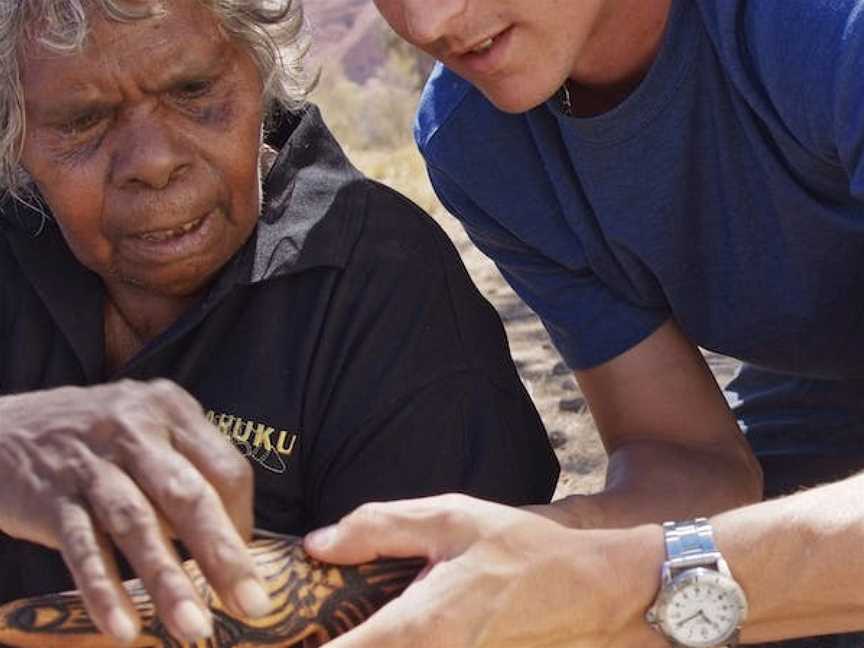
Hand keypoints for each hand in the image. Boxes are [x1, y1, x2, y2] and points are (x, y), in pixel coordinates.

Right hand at [0, 380, 270, 643]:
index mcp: (172, 410)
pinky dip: (105, 590)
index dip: (242, 520)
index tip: (247, 563)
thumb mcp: (148, 431)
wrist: (3, 430)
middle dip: (224, 555)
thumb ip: (189, 471)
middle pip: (189, 496)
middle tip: (252, 604)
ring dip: (169, 581)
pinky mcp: (51, 498)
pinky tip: (125, 629)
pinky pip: (83, 549)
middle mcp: (136, 430)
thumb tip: (235, 542)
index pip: (226, 469)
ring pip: (138, 525)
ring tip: (194, 627)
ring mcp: (91, 464)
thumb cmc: (99, 439)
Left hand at [304, 493, 667, 647]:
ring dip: (354, 644)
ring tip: (322, 628)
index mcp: (417, 629)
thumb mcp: (450, 519)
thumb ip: (377, 528)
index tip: (258, 643)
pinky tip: (372, 627)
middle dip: (314, 647)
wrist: (590, 591)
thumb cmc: (521, 550)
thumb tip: (316, 545)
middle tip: (281, 634)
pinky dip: (380, 645)